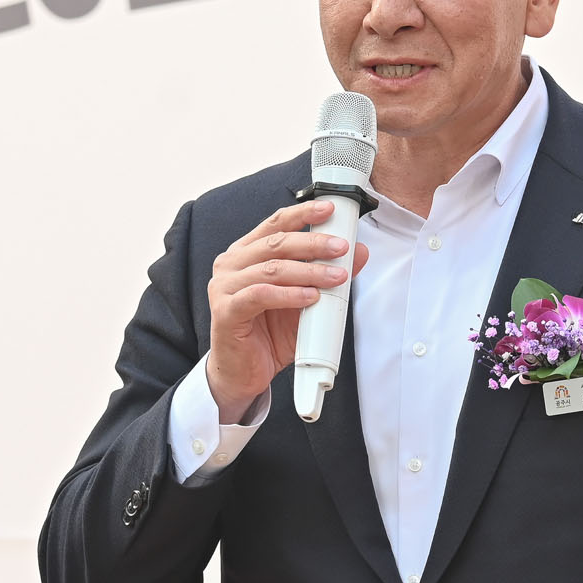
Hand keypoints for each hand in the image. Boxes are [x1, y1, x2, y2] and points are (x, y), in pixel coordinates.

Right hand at [205, 199, 369, 422]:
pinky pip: (260, 295)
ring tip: (336, 278)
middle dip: (313, 243)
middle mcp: (232, 264)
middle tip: (341, 248)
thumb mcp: (305, 301)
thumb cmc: (268, 334)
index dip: (303, 213)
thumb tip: (358, 254)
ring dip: (308, 271)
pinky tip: (309, 297)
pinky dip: (289, 295)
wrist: (243, 373)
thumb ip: (327, 275)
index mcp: (247, 253)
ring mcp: (224, 287)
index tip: (330, 209)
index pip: (275, 224)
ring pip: (271, 269)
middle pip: (276, 243)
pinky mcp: (226, 311)